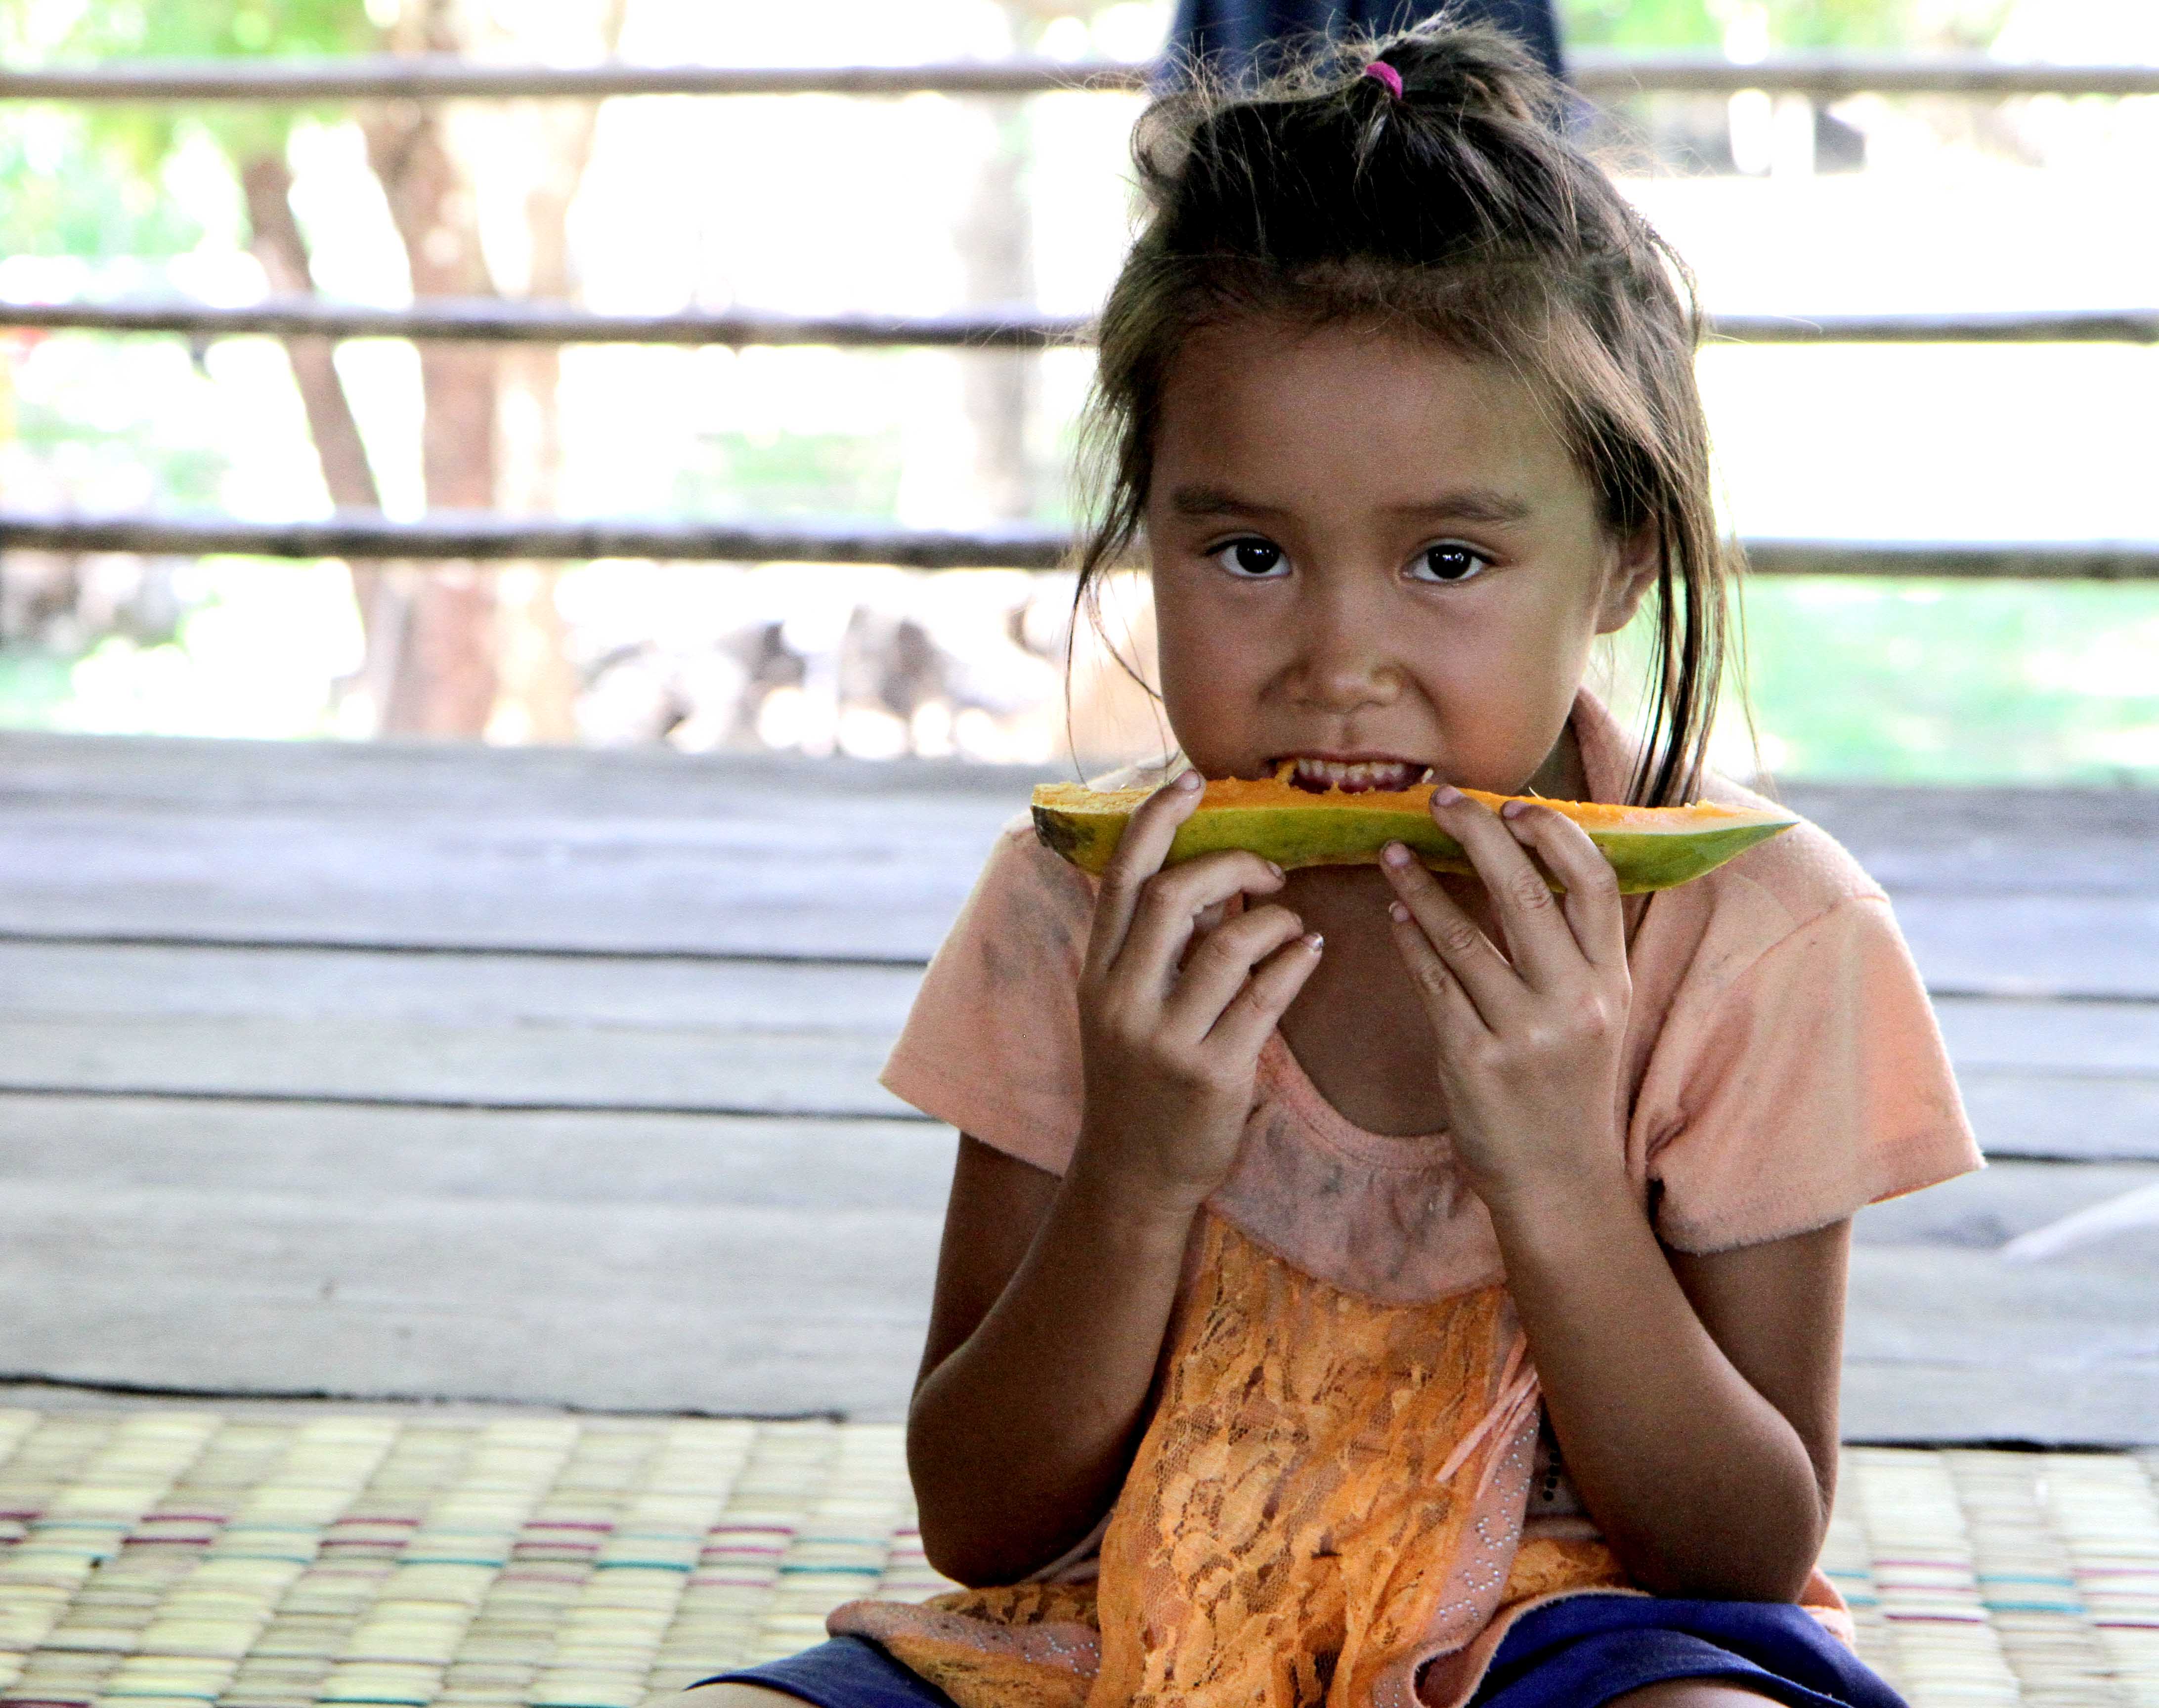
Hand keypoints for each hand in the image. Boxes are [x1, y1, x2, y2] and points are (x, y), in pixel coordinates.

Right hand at [1072, 772, 1323, 1216]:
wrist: (1133, 1173)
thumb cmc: (1137, 1078)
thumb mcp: (1122, 1006)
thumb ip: (1153, 947)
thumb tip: (1213, 880)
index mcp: (1097, 971)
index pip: (1121, 875)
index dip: (1156, 818)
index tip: (1192, 780)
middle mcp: (1122, 998)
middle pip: (1174, 896)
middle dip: (1232, 864)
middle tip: (1271, 871)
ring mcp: (1166, 1038)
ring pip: (1229, 943)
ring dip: (1274, 920)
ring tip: (1292, 925)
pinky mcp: (1213, 1073)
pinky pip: (1265, 997)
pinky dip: (1295, 963)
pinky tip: (1311, 953)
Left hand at [1379, 788, 1632, 1219]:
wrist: (1558, 1178)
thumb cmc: (1568, 1084)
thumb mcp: (1594, 1011)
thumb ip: (1573, 947)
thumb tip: (1525, 859)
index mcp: (1611, 980)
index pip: (1594, 885)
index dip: (1555, 835)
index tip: (1513, 805)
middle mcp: (1575, 1001)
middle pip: (1525, 895)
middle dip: (1477, 835)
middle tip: (1440, 799)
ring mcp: (1524, 1033)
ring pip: (1464, 935)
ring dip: (1421, 885)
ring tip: (1392, 851)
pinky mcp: (1475, 1060)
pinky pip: (1433, 983)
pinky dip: (1409, 941)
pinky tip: (1393, 915)